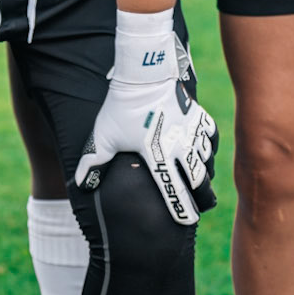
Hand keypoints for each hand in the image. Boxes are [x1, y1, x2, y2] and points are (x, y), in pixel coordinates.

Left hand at [75, 75, 217, 225]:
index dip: (181, 209)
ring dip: (206, 172)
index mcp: (157, 155)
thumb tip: (82, 185)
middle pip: (199, 180)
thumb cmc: (121, 107)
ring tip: (204, 182)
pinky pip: (211, 137)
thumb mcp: (104, 136)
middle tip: (203, 206)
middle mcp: (179, 145)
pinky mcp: (198, 115)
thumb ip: (93, 162)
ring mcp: (192, 130)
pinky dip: (210, 147)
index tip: (187, 222)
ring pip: (207, 159)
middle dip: (202, 196)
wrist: (143, 72)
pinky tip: (206, 152)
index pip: (173, 190)